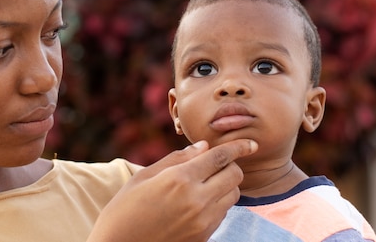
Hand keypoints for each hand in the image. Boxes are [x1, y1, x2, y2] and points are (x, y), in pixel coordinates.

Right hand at [87, 139, 256, 241]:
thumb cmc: (125, 208)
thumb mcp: (144, 176)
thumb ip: (177, 159)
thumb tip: (204, 147)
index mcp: (179, 179)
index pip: (220, 157)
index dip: (239, 146)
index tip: (250, 143)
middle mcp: (196, 200)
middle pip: (234, 174)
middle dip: (230, 164)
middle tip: (215, 163)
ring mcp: (202, 221)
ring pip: (233, 194)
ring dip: (226, 184)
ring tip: (206, 182)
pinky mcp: (203, 236)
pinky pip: (223, 212)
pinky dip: (219, 202)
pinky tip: (200, 200)